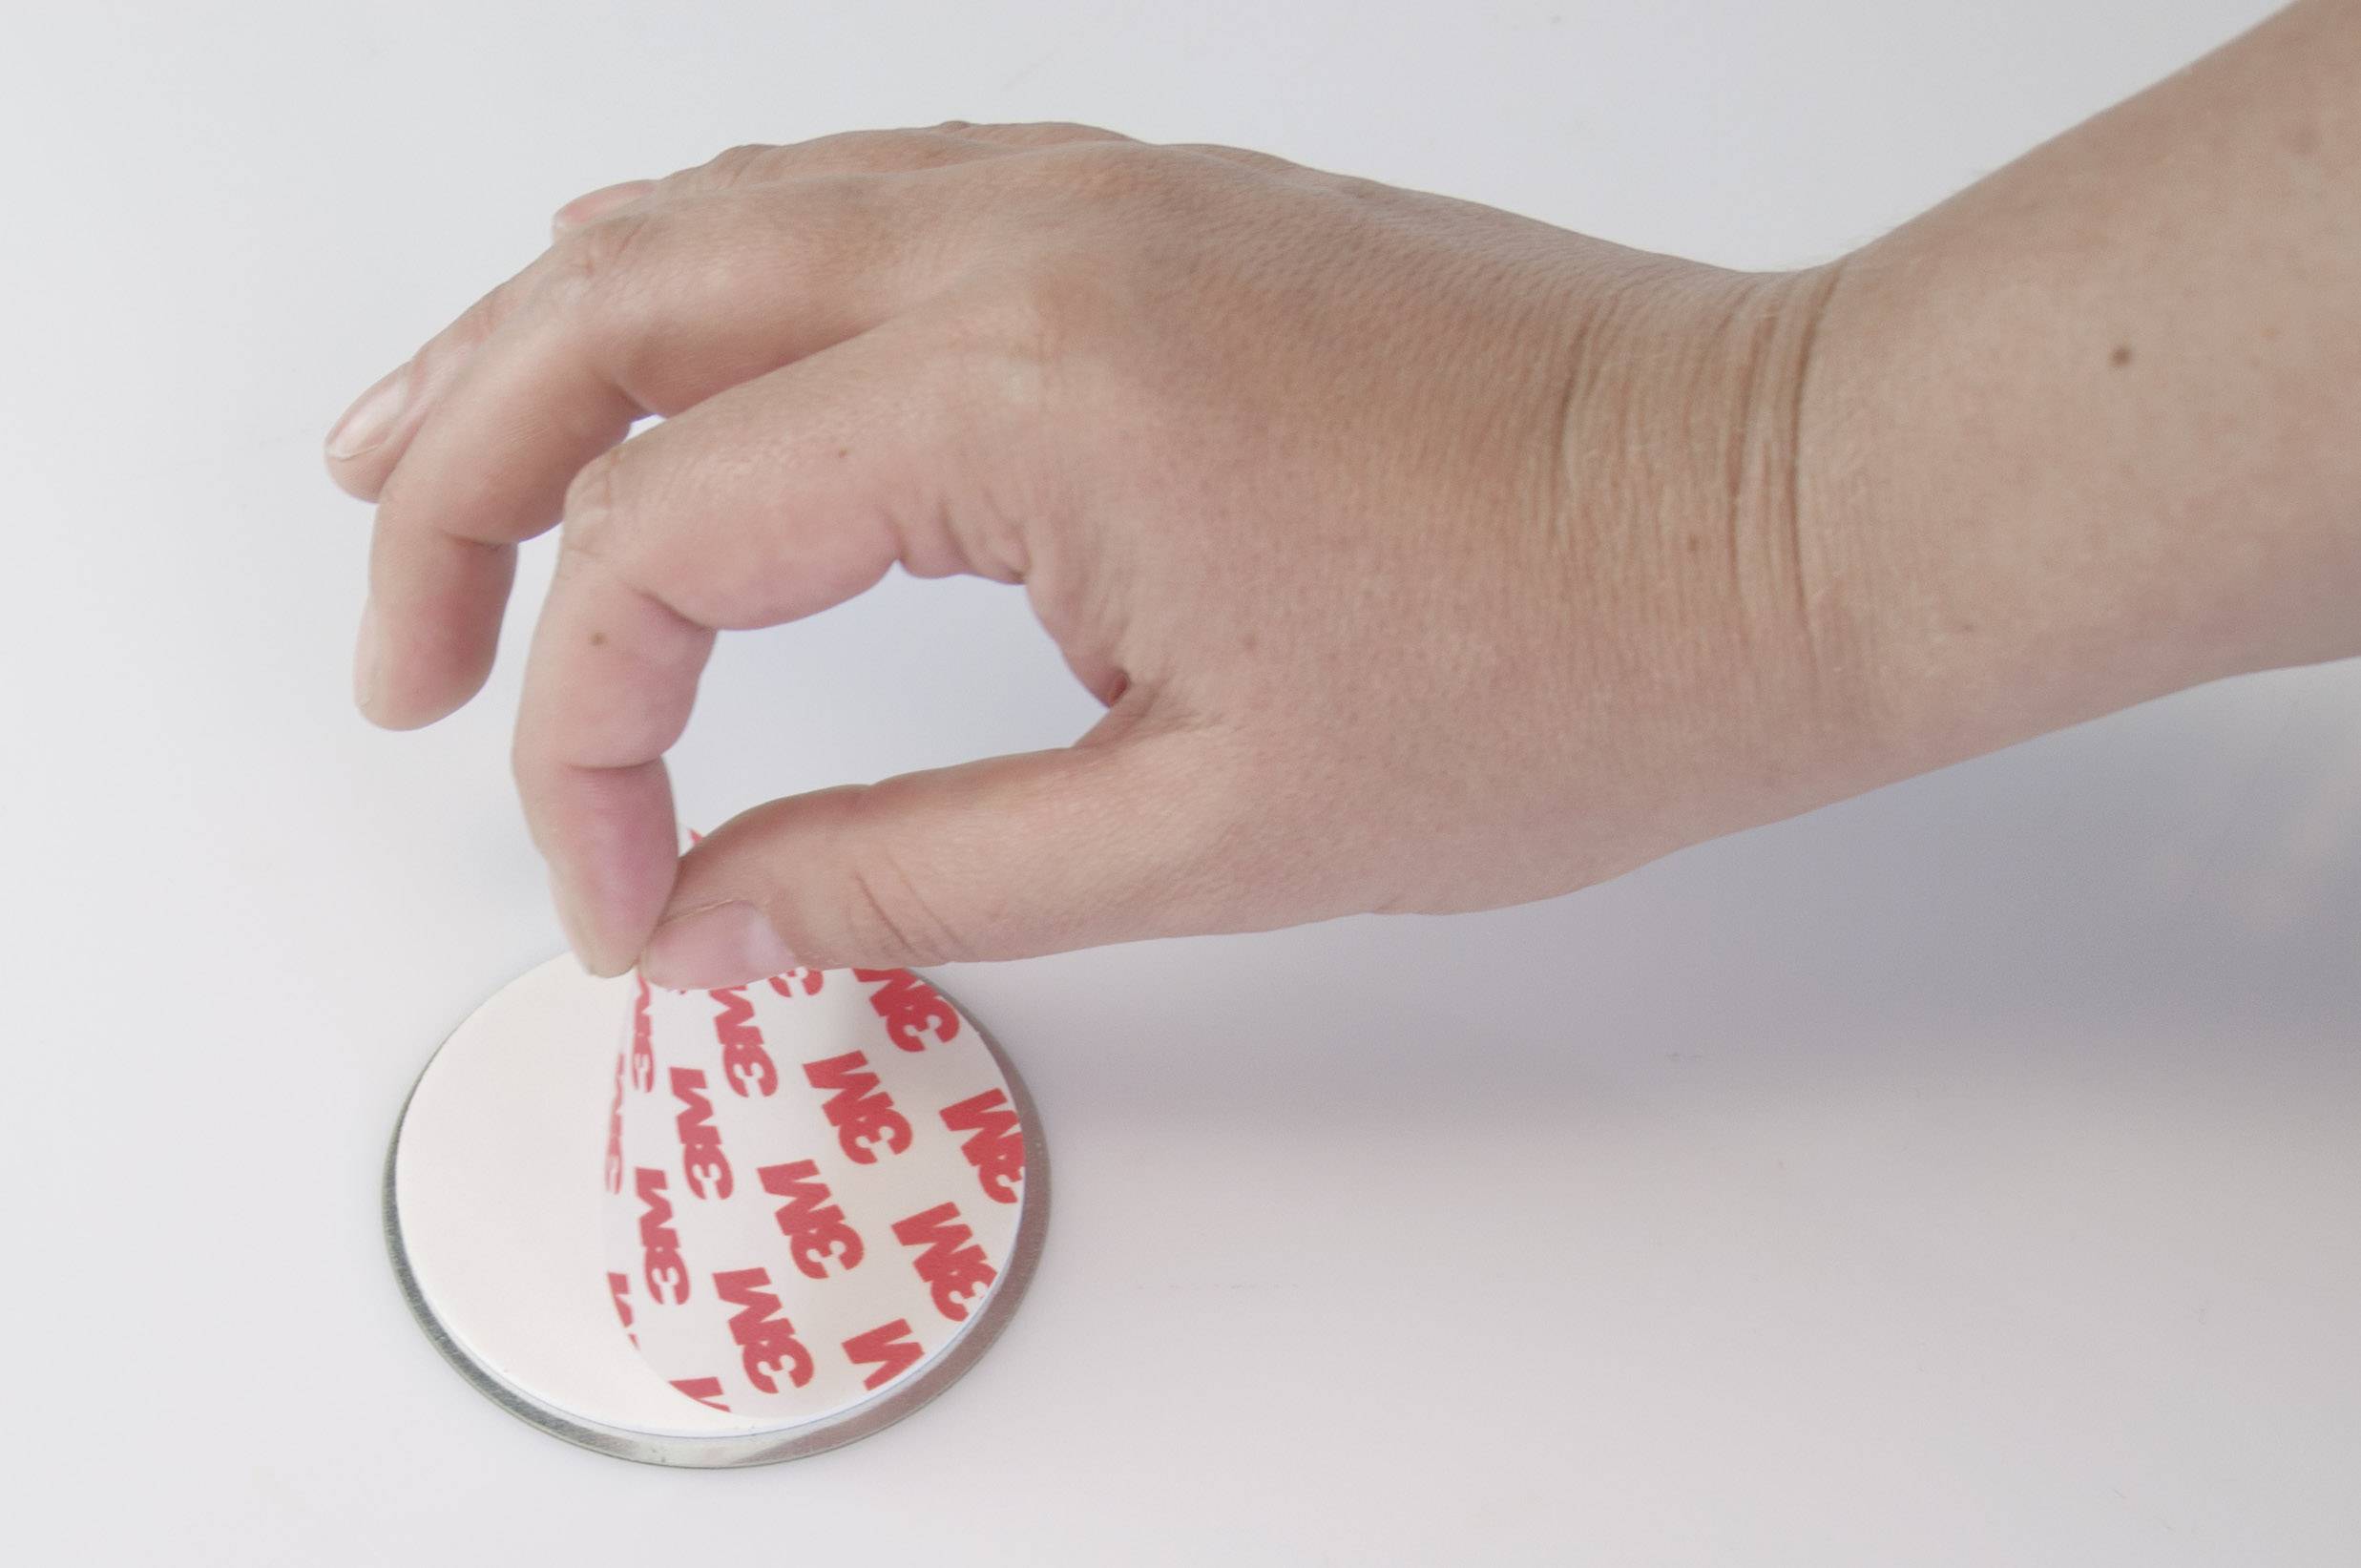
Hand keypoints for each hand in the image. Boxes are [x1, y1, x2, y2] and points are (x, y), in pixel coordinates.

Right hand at [324, 122, 1877, 986]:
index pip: (662, 547)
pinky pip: (851, 194)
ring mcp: (1083, 188)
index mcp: (1022, 397)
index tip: (622, 891)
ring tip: (427, 468)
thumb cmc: (1564, 663)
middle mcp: (1019, 240)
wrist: (1785, 511)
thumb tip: (714, 918)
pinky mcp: (1143, 196)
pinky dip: (709, 274)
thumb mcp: (1211, 832)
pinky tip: (661, 337)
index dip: (584, 741)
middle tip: (398, 652)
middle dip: (456, 490)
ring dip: (544, 348)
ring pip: (709, 220)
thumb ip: (916, 874)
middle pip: (607, 317)